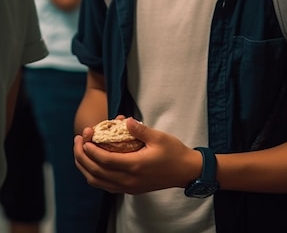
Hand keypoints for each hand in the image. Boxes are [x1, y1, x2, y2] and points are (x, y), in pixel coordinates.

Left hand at [73, 117, 201, 193]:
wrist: (186, 171)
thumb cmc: (173, 152)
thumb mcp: (159, 137)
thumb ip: (140, 130)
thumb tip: (125, 121)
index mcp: (134, 166)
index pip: (104, 160)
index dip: (90, 150)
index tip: (84, 137)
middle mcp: (128, 180)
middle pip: (96, 173)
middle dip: (82, 156)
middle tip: (78, 139)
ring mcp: (128, 187)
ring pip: (98, 182)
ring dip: (85, 167)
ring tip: (80, 151)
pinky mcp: (130, 189)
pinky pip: (105, 185)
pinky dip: (94, 175)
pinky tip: (93, 163)